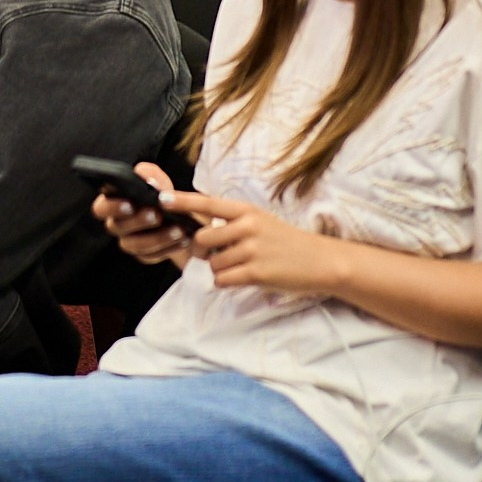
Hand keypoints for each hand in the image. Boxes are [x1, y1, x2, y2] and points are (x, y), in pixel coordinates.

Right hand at [94, 161, 193, 267]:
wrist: (179, 212)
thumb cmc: (160, 193)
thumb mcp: (156, 178)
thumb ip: (148, 175)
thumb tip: (147, 180)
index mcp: (113, 203)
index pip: (101, 208)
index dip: (112, 207)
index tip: (130, 204)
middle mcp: (117, 224)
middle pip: (117, 227)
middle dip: (138, 221)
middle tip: (157, 215)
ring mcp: (130, 241)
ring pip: (136, 245)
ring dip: (158, 237)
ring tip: (178, 229)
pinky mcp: (145, 254)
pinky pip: (153, 255)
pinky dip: (170, 247)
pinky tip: (184, 239)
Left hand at [167, 190, 347, 293]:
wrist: (320, 261)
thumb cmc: (287, 242)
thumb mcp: (261, 222)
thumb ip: (233, 224)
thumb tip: (202, 235)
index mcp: (247, 211)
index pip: (208, 203)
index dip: (182, 201)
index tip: (161, 198)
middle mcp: (248, 226)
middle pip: (203, 238)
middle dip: (203, 251)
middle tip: (215, 255)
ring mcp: (252, 249)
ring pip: (213, 263)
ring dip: (220, 270)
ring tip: (241, 267)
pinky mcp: (255, 272)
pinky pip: (222, 280)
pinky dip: (226, 282)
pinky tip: (243, 278)